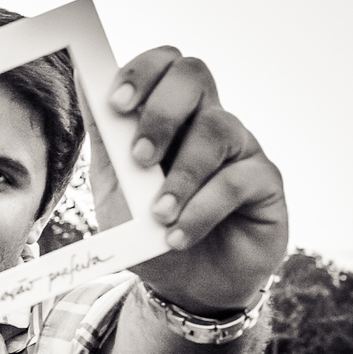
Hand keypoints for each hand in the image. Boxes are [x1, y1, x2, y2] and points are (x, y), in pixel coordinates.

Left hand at [93, 47, 287, 314]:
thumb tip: (87, 83)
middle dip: (162, 113)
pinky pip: (237, 179)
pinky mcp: (265, 182)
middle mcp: (206, 123)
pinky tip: (179, 236)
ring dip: (180, 175)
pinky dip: (202, 209)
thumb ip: (106, 142)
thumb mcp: (114, 189)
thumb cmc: (147, 233)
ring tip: (158, 215)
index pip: (165, 65)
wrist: (183, 288)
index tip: (117, 104)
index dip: (142, 72)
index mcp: (168, 117)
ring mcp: (240, 149)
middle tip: (139, 157)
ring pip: (217, 129)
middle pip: (194, 76)